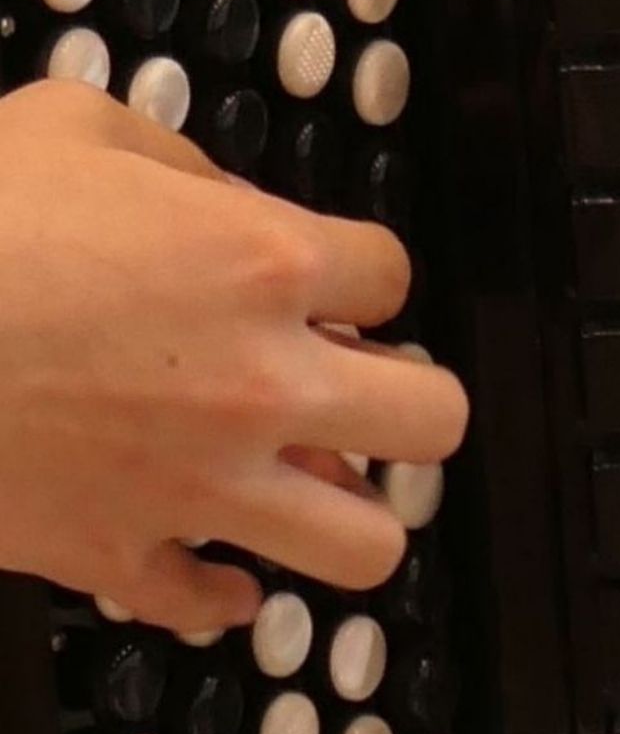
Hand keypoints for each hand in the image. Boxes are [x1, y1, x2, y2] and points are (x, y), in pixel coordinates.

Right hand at [0, 81, 467, 633]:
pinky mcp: (120, 558)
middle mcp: (263, 386)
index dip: (361, 279)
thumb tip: (226, 207)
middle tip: (349, 391)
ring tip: (306, 483)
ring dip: (347, 512)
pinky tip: (210, 562)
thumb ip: (179, 167)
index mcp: (264, 264)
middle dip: (405, 402)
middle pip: (434, 420)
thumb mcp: (71, 128)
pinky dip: (218, 591)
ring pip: (364, 545)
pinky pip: (213, 605)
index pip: (392, 278)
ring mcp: (199, 485)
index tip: (326, 286)